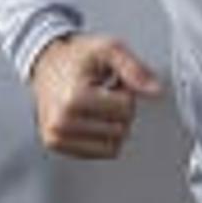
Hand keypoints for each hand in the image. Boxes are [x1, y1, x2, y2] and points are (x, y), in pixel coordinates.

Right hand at [28, 33, 163, 160]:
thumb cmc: (76, 57)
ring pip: (112, 146)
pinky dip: (100, 137)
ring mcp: (56, 137)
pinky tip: (88, 117)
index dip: (125, 91)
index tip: (111, 81)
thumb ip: (135, 69)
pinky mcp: (56, 145)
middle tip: (103, 92)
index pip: (126, 109)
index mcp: (73, 99)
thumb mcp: (108, 50)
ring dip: (111, 126)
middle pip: (121, 130)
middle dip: (119, 111)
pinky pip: (99, 153)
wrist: (45, 62)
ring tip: (96, 105)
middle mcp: (61, 122)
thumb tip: (155, 91)